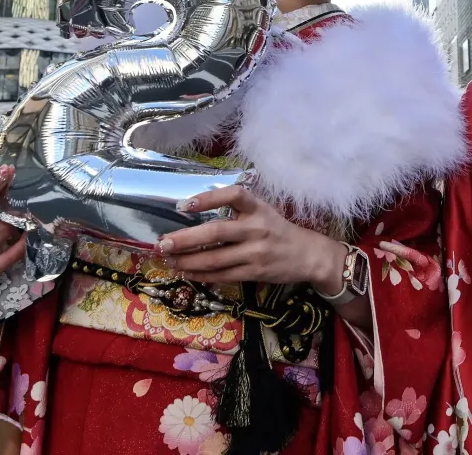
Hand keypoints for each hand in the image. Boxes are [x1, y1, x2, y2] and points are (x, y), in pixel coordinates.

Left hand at [158, 186, 345, 293]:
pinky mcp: (255, 272)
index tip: (184, 204)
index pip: (234, 196)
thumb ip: (236, 212)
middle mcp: (257, 228)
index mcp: (258, 208)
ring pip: (216, 259)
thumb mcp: (263, 212)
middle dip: (186, 239)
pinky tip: (186, 272)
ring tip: (169, 260)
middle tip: (163, 243)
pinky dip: (201, 274)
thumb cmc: (278, 230)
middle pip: (217, 232)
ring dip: (188, 260)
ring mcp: (256, 252)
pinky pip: (223, 275)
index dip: (209, 198)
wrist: (308, 255)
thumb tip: (193, 213)